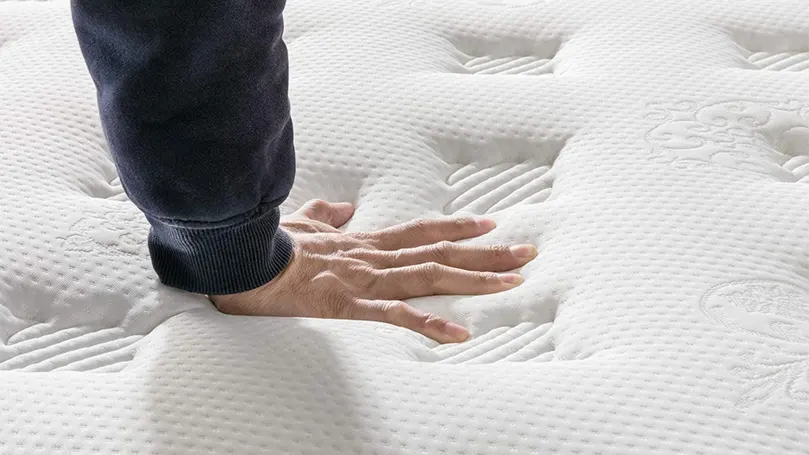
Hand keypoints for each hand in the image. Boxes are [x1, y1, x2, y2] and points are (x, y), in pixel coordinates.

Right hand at [210, 199, 536, 342]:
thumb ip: (326, 214)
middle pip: (440, 253)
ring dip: (474, 280)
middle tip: (527, 252)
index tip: (491, 225)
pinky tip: (459, 335)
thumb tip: (343, 207)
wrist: (237, 257)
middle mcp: (373, 257)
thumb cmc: (268, 244)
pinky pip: (393, 315)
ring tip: (514, 280)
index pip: (421, 232)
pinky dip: (429, 324)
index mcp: (364, 242)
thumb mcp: (302, 223)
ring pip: (429, 277)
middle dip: (486, 255)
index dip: (458, 228)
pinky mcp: (346, 303)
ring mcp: (363, 279)